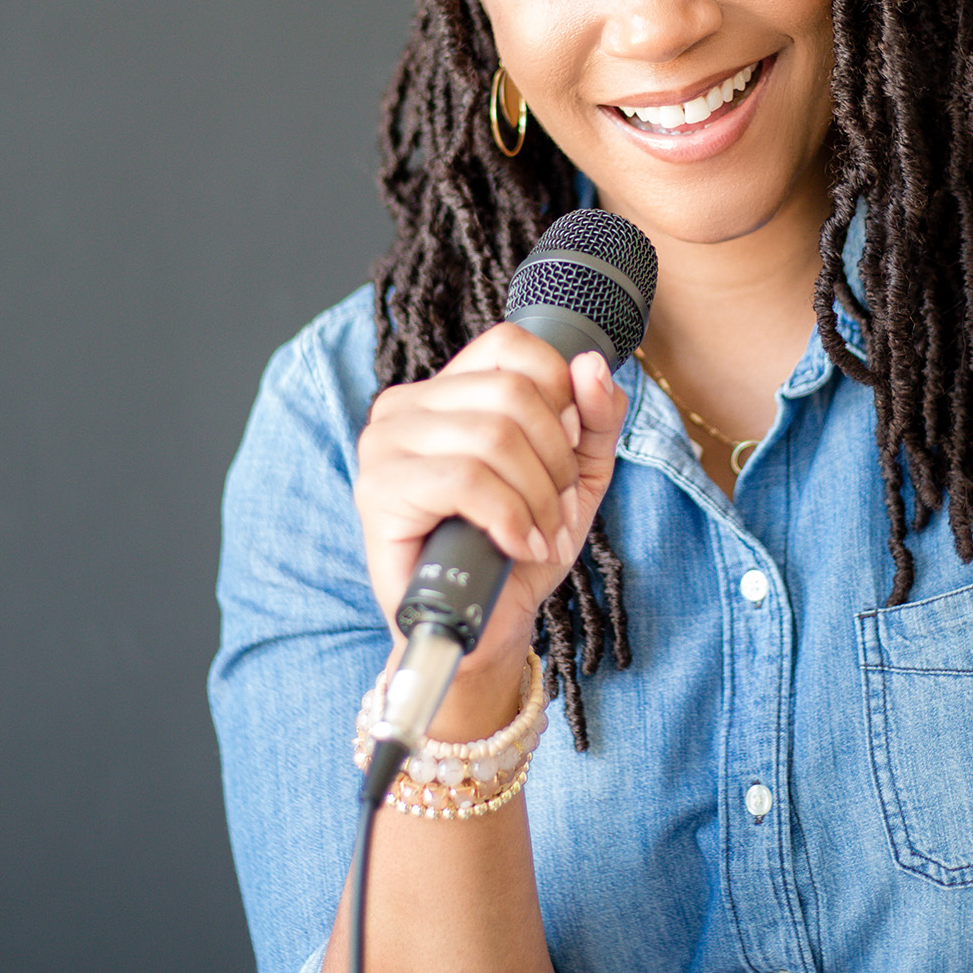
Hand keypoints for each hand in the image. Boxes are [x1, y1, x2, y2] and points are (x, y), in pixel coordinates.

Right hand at [354, 324, 629, 702]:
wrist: (483, 626)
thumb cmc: (521, 546)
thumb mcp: (577, 473)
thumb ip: (595, 416)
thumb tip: (592, 364)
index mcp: (446, 391)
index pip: (510, 345)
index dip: (558, 393)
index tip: (568, 447)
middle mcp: (404, 406)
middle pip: (512, 393)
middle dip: (555, 460)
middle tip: (558, 509)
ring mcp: (384, 446)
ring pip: (494, 437)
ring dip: (538, 498)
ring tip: (539, 535)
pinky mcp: (378, 492)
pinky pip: (466, 480)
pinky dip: (510, 519)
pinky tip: (516, 546)